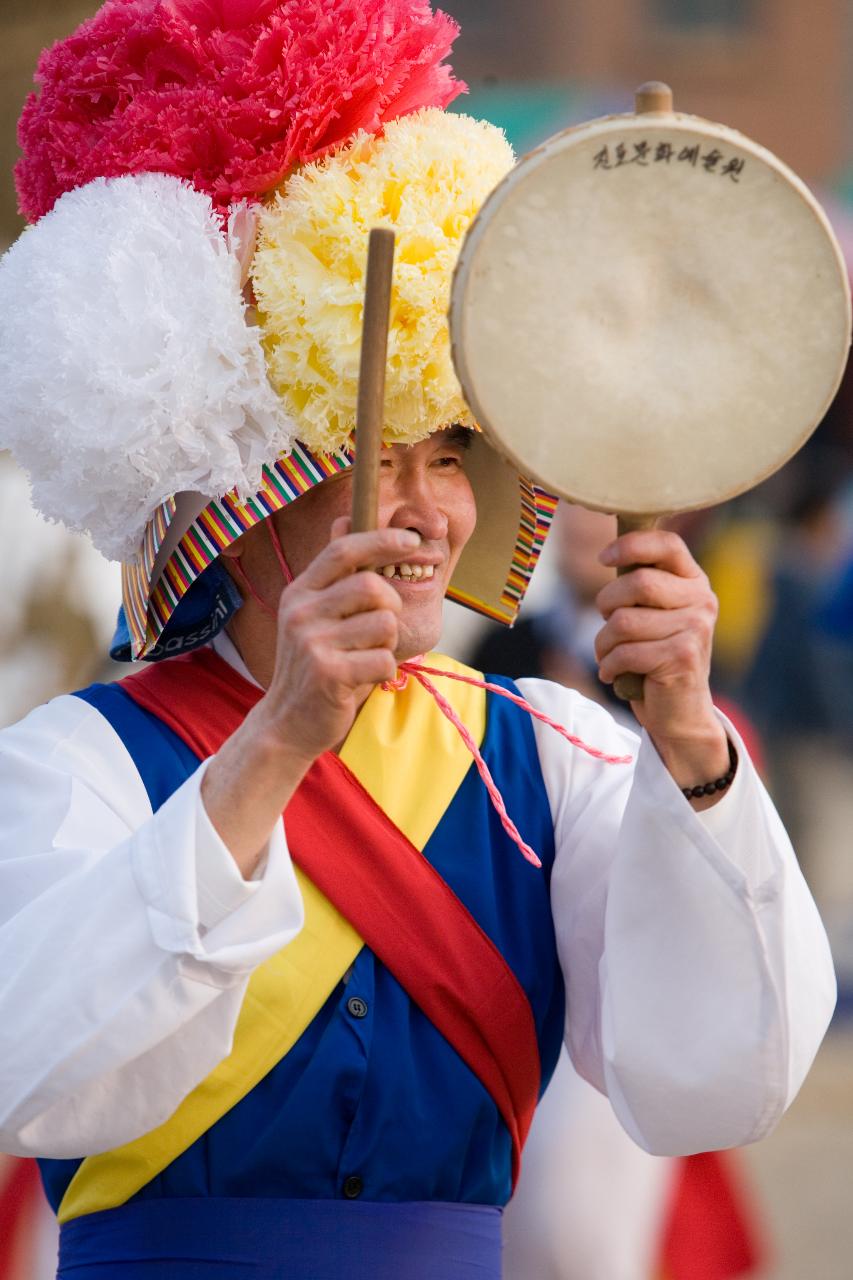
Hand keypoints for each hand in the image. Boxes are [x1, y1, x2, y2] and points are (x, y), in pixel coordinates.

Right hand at [254, 517, 418, 763]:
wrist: (287, 721)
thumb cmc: (312, 664)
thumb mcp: (312, 613)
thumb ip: (333, 573)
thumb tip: (345, 519)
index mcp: (300, 592)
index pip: (343, 550)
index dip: (381, 540)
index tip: (411, 540)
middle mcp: (301, 612)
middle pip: (372, 586)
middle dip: (392, 606)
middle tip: (382, 627)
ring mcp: (312, 643)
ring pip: (384, 625)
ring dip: (387, 644)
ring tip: (365, 657)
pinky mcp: (328, 674)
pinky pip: (384, 660)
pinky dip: (384, 671)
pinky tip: (362, 678)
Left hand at [594, 529, 729, 796]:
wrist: (680, 713)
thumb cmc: (656, 657)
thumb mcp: (652, 615)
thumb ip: (639, 585)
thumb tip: (610, 552)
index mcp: (695, 582)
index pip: (667, 544)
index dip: (631, 545)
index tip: (603, 558)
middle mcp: (702, 601)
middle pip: (637, 582)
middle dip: (607, 604)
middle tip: (606, 624)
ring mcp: (696, 629)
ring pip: (623, 622)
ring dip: (603, 643)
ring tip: (611, 655)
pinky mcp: (682, 657)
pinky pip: (624, 652)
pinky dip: (608, 665)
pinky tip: (614, 673)